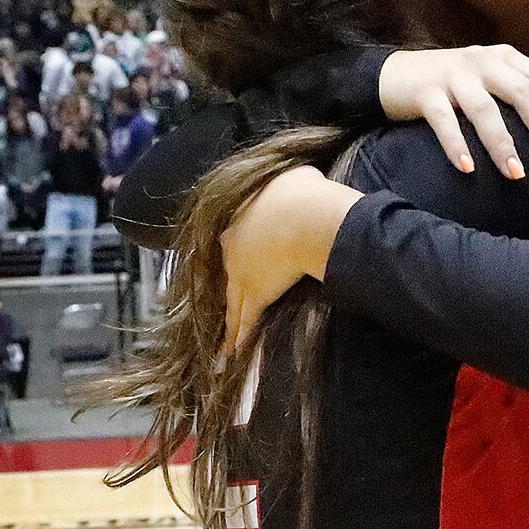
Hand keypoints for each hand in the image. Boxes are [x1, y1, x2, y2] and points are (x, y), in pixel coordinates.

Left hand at [220, 165, 362, 355]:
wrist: (306, 216)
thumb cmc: (302, 193)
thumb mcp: (294, 175)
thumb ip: (291, 180)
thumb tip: (298, 179)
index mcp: (239, 216)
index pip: (232, 237)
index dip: (237, 249)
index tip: (241, 256)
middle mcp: (232, 245)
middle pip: (227, 271)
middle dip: (228, 286)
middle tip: (227, 300)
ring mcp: (241, 271)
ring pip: (231, 299)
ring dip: (226, 321)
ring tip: (221, 340)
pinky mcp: (255, 293)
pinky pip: (244, 320)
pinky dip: (238, 337)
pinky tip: (232, 352)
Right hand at [378, 45, 528, 178]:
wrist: (394, 75)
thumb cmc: (455, 87)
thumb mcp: (492, 82)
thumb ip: (521, 96)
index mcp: (507, 59)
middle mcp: (484, 61)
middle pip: (523, 94)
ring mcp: (454, 75)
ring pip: (485, 110)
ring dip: (503, 144)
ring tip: (516, 175)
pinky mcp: (425, 91)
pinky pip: (444, 121)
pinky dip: (457, 146)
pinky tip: (467, 170)